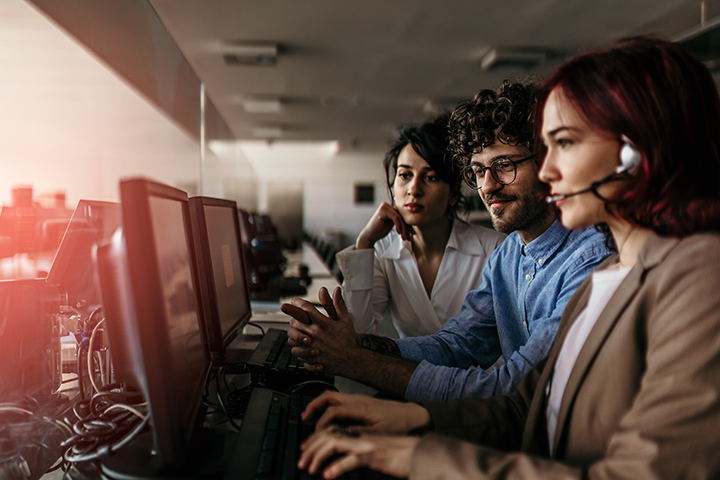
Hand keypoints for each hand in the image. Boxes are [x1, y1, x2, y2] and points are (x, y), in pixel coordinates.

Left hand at [281, 287, 363, 375]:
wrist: (352, 360)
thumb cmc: (348, 340)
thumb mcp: (345, 320)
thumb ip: (338, 304)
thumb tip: (337, 290)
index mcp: (323, 323)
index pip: (305, 308)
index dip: (297, 302)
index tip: (293, 301)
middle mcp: (315, 334)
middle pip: (294, 322)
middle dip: (294, 319)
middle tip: (297, 319)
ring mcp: (311, 347)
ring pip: (292, 338)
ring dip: (294, 335)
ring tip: (299, 333)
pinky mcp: (310, 358)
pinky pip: (296, 352)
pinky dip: (297, 349)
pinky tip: (303, 347)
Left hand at [298, 427, 419, 478]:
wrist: (422, 452)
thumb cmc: (402, 454)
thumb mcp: (376, 452)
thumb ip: (360, 453)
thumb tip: (342, 460)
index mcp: (360, 434)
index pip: (331, 431)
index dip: (315, 439)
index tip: (305, 450)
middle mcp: (361, 436)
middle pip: (328, 434)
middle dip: (310, 447)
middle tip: (302, 461)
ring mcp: (367, 444)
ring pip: (334, 443)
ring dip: (317, 455)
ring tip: (309, 468)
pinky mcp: (375, 455)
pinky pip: (352, 459)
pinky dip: (337, 466)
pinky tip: (328, 475)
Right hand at [303, 391, 430, 434]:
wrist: (413, 414)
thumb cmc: (400, 423)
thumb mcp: (381, 432)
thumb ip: (360, 434)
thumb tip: (342, 436)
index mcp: (361, 407)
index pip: (333, 411)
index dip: (322, 423)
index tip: (317, 434)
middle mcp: (358, 399)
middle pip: (328, 396)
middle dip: (313, 406)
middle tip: (304, 418)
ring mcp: (359, 398)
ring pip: (332, 396)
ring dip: (319, 404)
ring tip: (310, 415)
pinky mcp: (361, 401)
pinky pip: (339, 399)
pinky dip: (328, 405)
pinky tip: (328, 415)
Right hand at [356, 203, 412, 248]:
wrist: (370, 235)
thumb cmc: (379, 231)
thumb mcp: (392, 225)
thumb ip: (400, 221)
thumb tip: (412, 223)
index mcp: (389, 207)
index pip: (402, 216)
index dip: (408, 225)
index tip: (411, 234)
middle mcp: (387, 205)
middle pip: (401, 216)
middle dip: (406, 228)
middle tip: (408, 237)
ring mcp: (384, 206)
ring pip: (400, 218)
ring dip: (404, 229)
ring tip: (404, 237)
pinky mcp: (383, 210)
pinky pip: (396, 218)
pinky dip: (399, 226)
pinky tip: (398, 232)